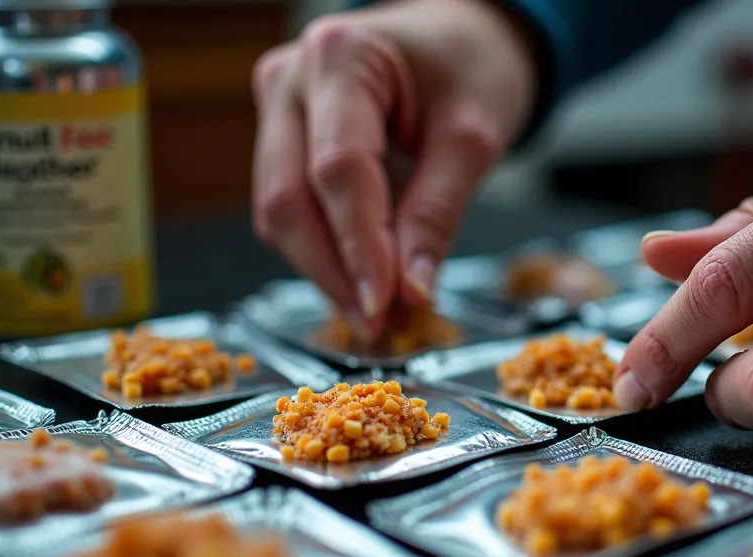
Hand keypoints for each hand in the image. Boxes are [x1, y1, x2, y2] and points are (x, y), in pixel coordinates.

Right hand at [251, 0, 535, 335]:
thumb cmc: (473, 66)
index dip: (359, 246)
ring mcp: (278, 107)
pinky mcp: (282, 136)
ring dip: (324, 268)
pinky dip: (323, 249)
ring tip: (377, 310)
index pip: (337, 170)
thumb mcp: (474, 136)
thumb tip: (411, 291)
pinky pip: (289, 205)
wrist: (461, 37)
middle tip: (380, 323)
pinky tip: (361, 278)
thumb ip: (438, 212)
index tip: (386, 303)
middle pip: (290, 197)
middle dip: (333, 270)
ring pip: (279, 210)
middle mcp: (291, 78)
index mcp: (341, 57)